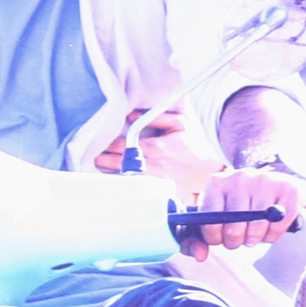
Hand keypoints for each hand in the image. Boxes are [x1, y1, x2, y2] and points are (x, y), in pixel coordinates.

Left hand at [93, 106, 209, 183]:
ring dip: (110, 173)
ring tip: (100, 168)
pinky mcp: (157, 191)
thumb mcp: (180, 125)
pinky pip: (135, 188)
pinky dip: (124, 184)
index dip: (107, 145)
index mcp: (155, 147)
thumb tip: (132, 115)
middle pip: (117, 162)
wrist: (209, 171)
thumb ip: (158, 117)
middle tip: (96, 157)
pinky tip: (115, 181)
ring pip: (123, 176)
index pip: (122, 146)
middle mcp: (151, 164)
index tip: (101, 144)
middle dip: (103, 160)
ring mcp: (153, 179)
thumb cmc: (194, 147)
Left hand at [183, 165, 305, 255]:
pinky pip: (280, 222)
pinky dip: (274, 234)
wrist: (272, 184)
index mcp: (216, 183)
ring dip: (255, 239)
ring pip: (258, 226)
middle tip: (238, 240)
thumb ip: (195, 239)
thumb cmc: (236, 205)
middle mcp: (240, 177)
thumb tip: (200, 256)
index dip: (214, 238)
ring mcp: (266, 180)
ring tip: (253, 236)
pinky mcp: (289, 187)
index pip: (210, 221)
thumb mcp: (212, 216)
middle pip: (235, 226)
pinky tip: (268, 233)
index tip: (219, 239)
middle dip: (235, 241)